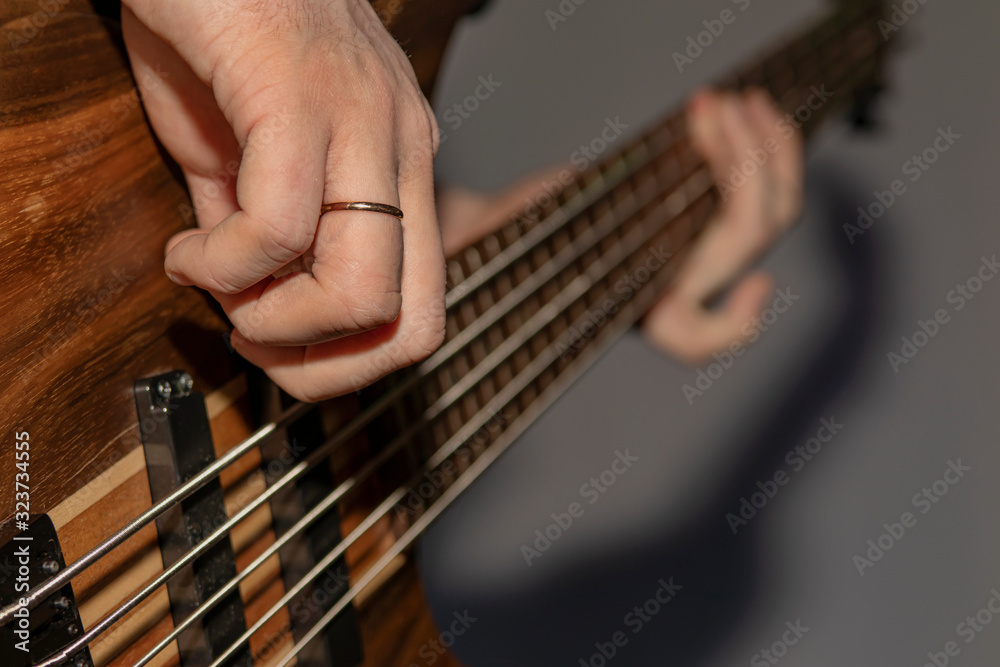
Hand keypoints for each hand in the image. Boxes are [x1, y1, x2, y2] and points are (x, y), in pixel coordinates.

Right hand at [122, 0, 444, 400]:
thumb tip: (250, 299)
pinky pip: (280, 225)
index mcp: (402, 165)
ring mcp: (364, 120)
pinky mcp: (301, 94)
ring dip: (274, 324)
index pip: (425, 309)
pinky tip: (185, 248)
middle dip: (325, 368)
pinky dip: (223, 265)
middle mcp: (403, 148)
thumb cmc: (223, 27)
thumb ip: (258, 227)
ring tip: (212, 284)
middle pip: (414, 323)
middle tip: (252, 338)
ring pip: (364, 290)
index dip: (351, 362)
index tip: (277, 344)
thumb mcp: (248, 149)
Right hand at [435, 89, 802, 363]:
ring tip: (732, 98)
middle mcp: (672, 283)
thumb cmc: (500, 247)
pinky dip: (757, 142)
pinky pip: (752, 184)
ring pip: (768, 213)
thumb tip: (583, 205)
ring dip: (765, 146)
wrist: (498, 232)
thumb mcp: (506, 244)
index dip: (738, 323)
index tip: (757, 283)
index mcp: (635, 308)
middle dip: (748, 162)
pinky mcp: (696, 210)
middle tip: (715, 106)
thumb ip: (546, 234)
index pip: (695, 338)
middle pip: (748, 239)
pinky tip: (742, 109)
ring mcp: (690, 248)